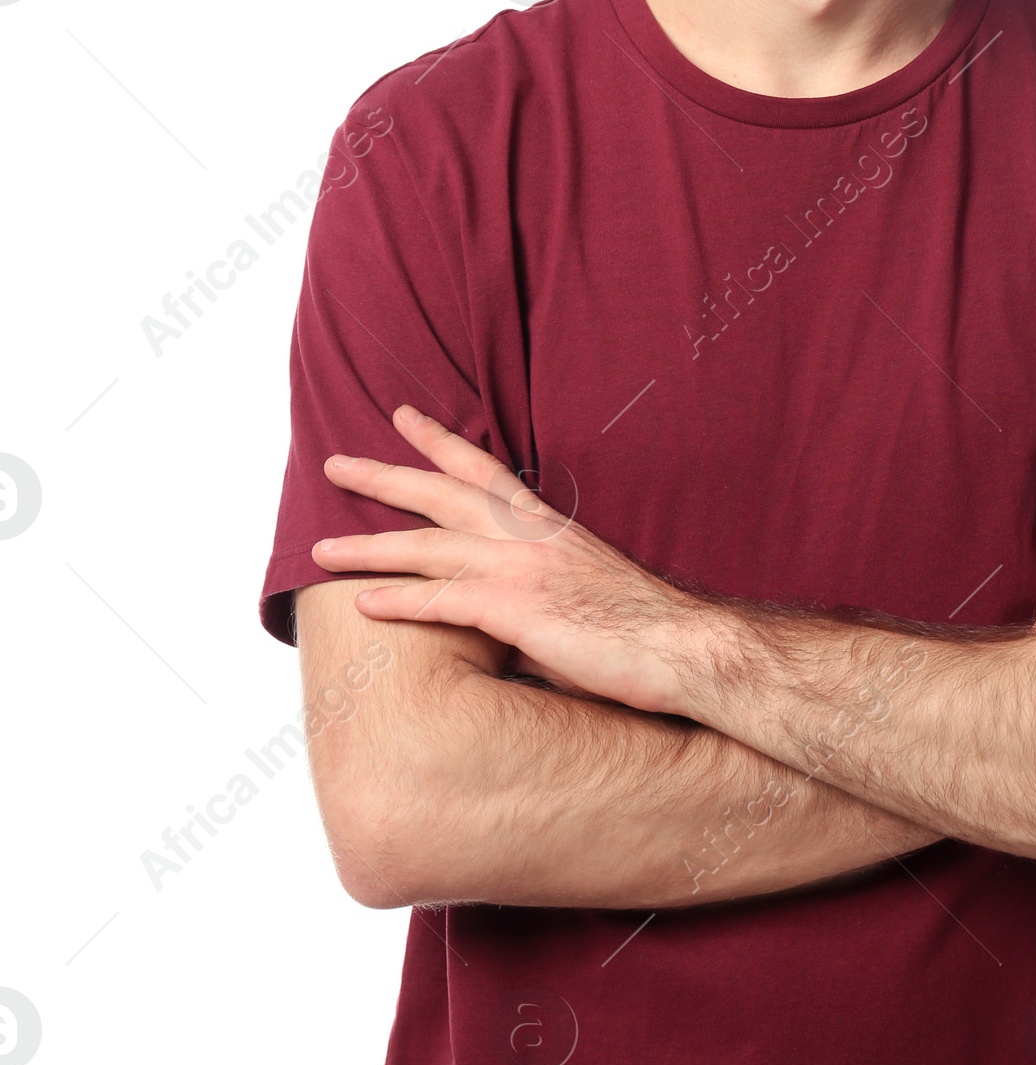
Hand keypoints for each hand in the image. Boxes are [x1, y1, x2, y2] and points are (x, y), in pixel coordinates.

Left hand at [311, 406, 701, 714]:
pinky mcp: (517, 611)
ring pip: (428, 548)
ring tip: (321, 547)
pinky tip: (363, 603)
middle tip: (336, 462)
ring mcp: (521, 570)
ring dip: (369, 546)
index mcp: (548, 526)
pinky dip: (399, 601)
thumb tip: (503, 621)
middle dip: (384, 476)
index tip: (403, 417)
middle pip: (441, 494)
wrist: (684, 647)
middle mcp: (529, 536)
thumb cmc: (642, 629)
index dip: (440, 442)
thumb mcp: (582, 591)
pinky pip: (442, 602)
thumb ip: (535, 593)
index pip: (483, 471)